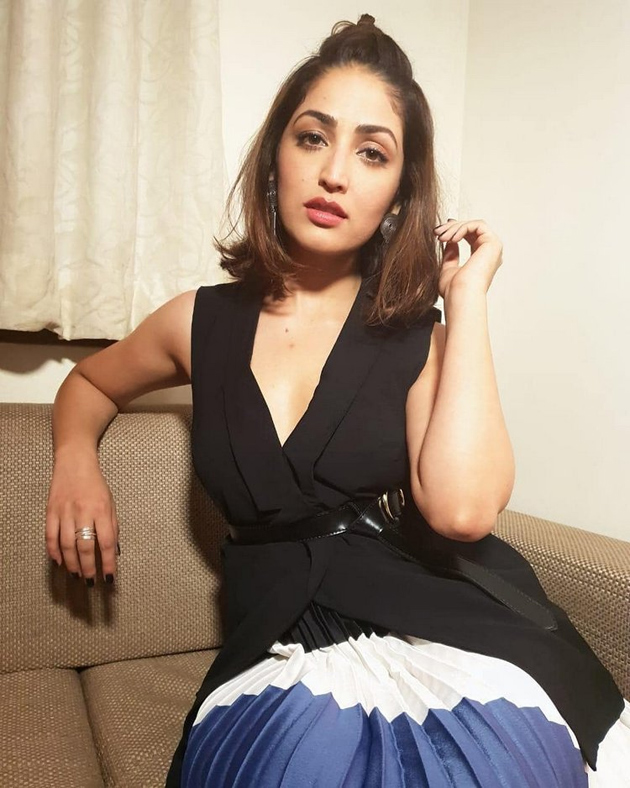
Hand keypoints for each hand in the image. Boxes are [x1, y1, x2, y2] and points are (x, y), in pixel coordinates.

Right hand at [45, 453, 118, 584]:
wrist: (74, 463)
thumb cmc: (96, 485)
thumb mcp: (111, 503)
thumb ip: (112, 526)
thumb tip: (114, 551)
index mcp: (102, 510)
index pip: (107, 542)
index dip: (108, 562)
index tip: (110, 577)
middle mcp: (83, 512)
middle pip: (85, 547)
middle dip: (88, 567)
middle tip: (90, 581)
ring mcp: (65, 512)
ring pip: (67, 544)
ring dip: (71, 563)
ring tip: (77, 575)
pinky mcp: (51, 511)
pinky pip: (50, 536)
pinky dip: (54, 551)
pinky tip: (59, 562)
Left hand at [434, 218, 503, 299]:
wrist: (460, 296)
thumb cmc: (454, 291)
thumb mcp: (449, 269)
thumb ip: (451, 255)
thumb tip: (450, 241)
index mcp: (482, 260)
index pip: (472, 237)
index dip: (456, 229)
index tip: (440, 230)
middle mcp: (490, 253)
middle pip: (472, 229)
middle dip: (452, 227)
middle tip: (436, 232)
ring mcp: (493, 248)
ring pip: (474, 226)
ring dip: (454, 228)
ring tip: (440, 237)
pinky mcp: (493, 243)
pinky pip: (478, 225)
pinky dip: (462, 228)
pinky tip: (450, 238)